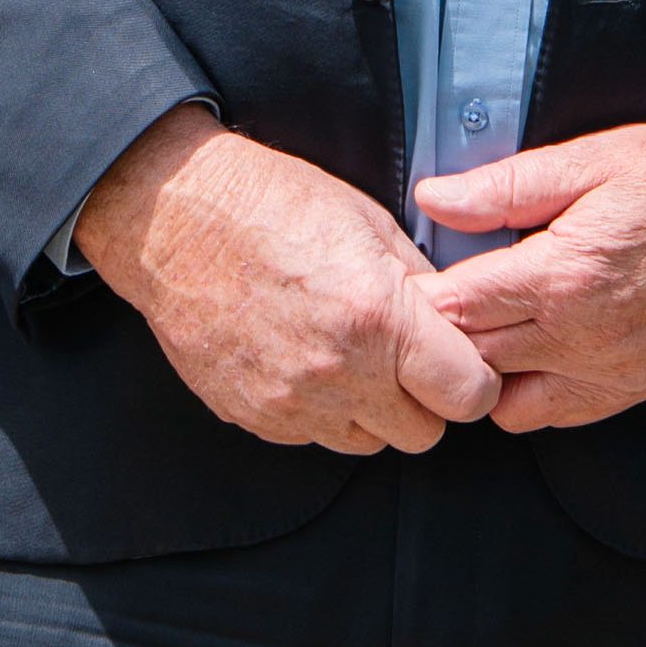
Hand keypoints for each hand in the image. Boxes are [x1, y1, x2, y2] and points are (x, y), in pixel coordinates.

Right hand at [74, 105, 501, 453]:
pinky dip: (319, 409)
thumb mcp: (370, 222)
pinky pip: (311, 436)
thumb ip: (421, 282)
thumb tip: (454, 319)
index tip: (458, 362)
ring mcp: (291, 402)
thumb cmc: (268, 205)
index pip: (468, 396)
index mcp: (378, 319)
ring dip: (370, 409)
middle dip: (424, 399)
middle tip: (405, 358)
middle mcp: (337, 372)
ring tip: (347, 353)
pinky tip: (303, 357)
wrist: (173, 218)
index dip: (471, 380)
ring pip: (366, 442)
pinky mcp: (253, 416)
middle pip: (421, 433)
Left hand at [412, 122, 645, 430]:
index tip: (407, 283)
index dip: (420, 299)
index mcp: (562, 275)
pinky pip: (555, 416)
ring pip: (507, 403)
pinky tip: (529, 351)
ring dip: (484, 372)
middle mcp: (584, 337)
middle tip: (434, 307)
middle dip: (443, 338)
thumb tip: (433, 200)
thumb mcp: (588, 161)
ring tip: (486, 329)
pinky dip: (528, 395)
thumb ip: (503, 187)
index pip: (455, 310)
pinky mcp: (635, 390)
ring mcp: (612, 372)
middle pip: (473, 360)